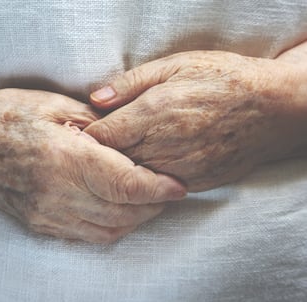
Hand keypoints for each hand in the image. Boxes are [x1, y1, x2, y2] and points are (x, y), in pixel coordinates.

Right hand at [0, 89, 184, 242]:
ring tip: (149, 199)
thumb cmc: (7, 117)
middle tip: (168, 188)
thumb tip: (129, 135)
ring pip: (110, 229)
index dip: (158, 188)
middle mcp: (57, 194)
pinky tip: (121, 210)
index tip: (179, 186)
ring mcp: (48, 215)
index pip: (124, 184)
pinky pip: (89, 236)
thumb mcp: (54, 105)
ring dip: (137, 218)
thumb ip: (97, 123)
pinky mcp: (41, 225)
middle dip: (154, 204)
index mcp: (63, 158)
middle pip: (123, 212)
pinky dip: (114, 226)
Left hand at [85, 50, 306, 190]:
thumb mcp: (175, 65)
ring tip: (115, 158)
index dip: (85, 138)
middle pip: (112, 162)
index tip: (77, 135)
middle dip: (98, 157)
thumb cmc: (221, 80)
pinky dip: (144, 181)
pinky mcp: (193, 183)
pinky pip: (156, 189)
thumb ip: (131, 84)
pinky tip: (144, 168)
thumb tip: (95, 100)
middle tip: (90, 149)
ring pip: (132, 179)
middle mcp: (163, 145)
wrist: (270, 109)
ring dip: (119, 170)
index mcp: (154, 113)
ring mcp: (178, 168)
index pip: (101, 137)